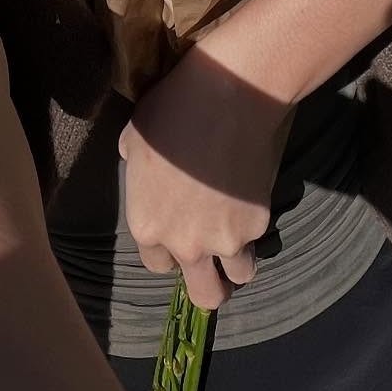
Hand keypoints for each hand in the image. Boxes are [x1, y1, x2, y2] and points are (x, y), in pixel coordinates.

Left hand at [117, 34, 294, 310]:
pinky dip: (254, 229)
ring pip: (237, 278)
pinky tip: (249, 198)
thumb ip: (135, 170)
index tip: (176, 229)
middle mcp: (185, 244)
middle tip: (211, 256)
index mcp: (146, 226)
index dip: (167, 248)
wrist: (227, 96)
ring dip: (235, 263)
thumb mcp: (134, 138)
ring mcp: (225, 239)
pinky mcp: (257, 224)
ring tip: (236, 234)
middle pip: (202, 295)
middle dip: (206, 282)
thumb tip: (143, 172)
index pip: (156, 263)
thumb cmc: (172, 108)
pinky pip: (257, 241)